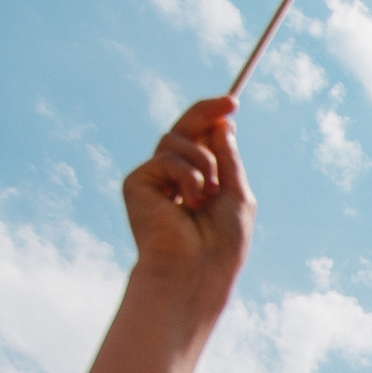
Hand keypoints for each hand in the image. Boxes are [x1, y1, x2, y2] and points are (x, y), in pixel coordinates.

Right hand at [123, 97, 252, 291]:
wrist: (198, 268)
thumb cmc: (221, 241)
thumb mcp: (235, 193)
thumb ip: (227, 158)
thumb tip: (223, 123)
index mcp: (197, 180)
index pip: (200, 140)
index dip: (212, 118)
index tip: (233, 104)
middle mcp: (173, 177)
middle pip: (183, 130)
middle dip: (205, 113)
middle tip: (228, 104)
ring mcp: (153, 179)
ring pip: (176, 141)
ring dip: (203, 161)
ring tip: (209, 192)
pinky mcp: (136, 183)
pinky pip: (165, 158)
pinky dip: (186, 176)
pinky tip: (190, 202)